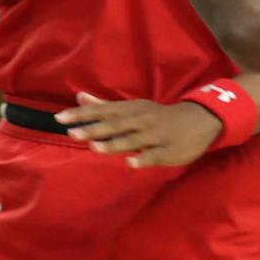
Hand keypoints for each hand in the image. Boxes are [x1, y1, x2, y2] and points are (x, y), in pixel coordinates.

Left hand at [54, 92, 218, 167]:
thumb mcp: (132, 107)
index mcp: (131, 109)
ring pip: (133, 139)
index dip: (81, 114)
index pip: (102, 110)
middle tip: (72, 133)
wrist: (200, 119)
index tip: (60, 118)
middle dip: (94, 129)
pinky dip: (143, 158)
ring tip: (95, 147)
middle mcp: (141, 120)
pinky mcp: (168, 151)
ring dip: (114, 143)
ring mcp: (155, 136)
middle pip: (115, 124)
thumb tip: (78, 97)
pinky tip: (130, 163)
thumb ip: (104, 105)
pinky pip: (154, 155)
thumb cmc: (157, 115)